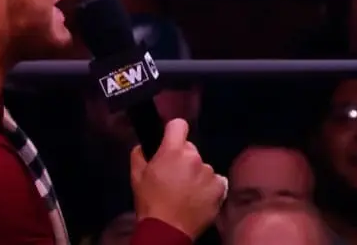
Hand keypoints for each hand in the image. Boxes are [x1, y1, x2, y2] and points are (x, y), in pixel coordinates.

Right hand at [130, 118, 226, 239]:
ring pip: (202, 166)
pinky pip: (215, 180)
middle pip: (190, 149)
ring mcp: (209, 172)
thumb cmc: (150, 203)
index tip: (170, 142)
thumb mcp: (136, 177)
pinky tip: (198, 198)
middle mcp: (194, 157)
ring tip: (186, 192)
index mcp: (173, 151)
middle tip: (174, 176)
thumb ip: (139, 155)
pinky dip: (208, 187)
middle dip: (183, 159)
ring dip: (196, 174)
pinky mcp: (220, 187)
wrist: (168, 231)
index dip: (173, 132)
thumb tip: (143, 146)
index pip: (179, 124)